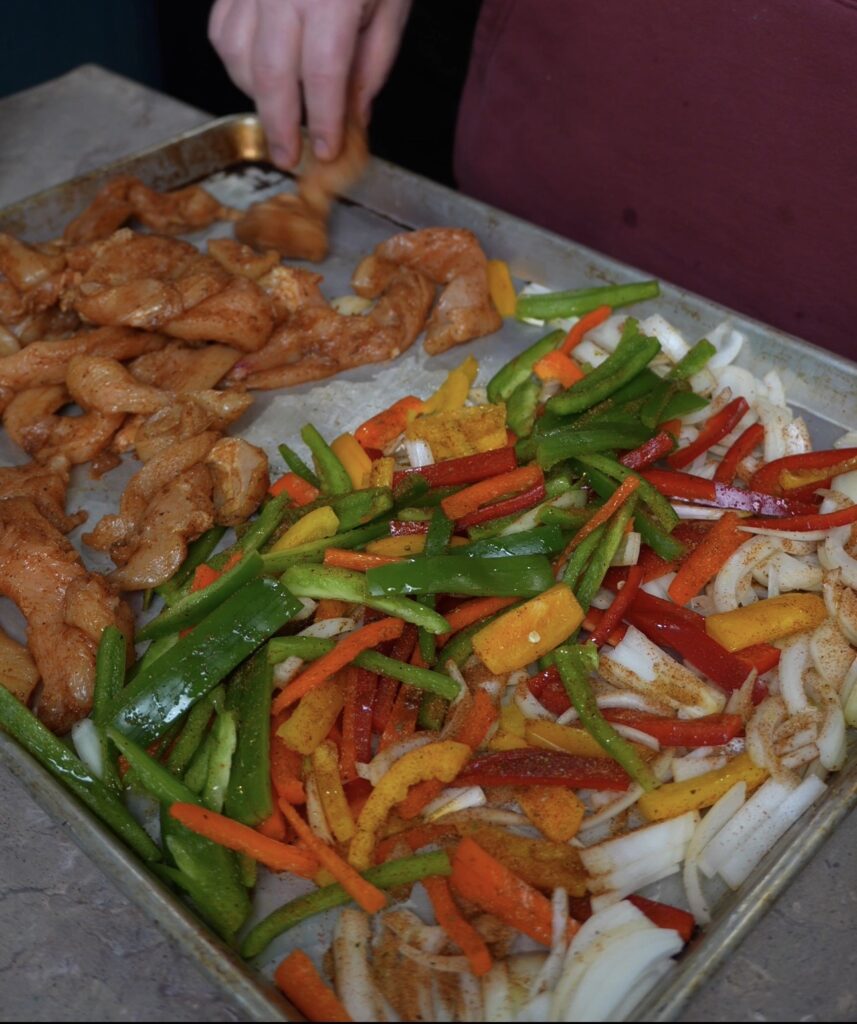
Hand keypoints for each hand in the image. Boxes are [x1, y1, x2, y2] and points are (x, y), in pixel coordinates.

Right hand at [209, 0, 410, 168]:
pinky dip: (236, 61)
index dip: (322, 120)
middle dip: (281, 124)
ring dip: (256, 95)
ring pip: (238, 54)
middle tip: (290, 157)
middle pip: (271, 73)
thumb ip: (372, 64)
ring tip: (280, 114)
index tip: (328, 150)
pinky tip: (258, 75)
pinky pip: (222, 29)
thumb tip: (353, 117)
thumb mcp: (391, 6)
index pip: (322, 74)